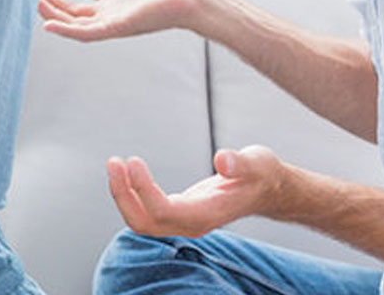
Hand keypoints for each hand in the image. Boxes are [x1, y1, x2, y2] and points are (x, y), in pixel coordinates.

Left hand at [106, 146, 288, 237]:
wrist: (269, 190)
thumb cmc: (262, 174)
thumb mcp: (258, 162)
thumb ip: (241, 163)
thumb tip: (223, 160)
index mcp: (208, 213)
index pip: (164, 212)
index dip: (143, 190)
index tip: (133, 161)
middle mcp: (192, 223)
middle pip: (145, 224)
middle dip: (124, 196)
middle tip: (114, 161)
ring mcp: (184, 221)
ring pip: (142, 222)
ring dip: (124, 195)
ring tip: (115, 163)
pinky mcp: (180, 213)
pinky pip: (147, 212)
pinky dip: (132, 194)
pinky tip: (126, 171)